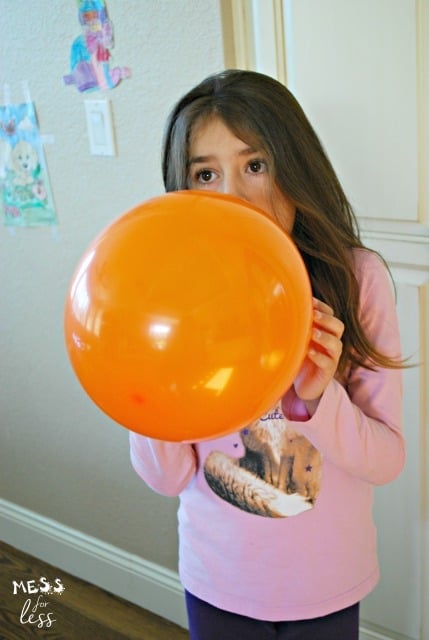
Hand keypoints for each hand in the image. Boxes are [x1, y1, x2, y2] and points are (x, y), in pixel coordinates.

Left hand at [293, 298, 343, 412]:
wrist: (301, 385)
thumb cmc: (298, 358)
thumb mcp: (296, 340)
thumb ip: (293, 326)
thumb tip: (275, 306)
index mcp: (325, 332)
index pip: (330, 315)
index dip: (322, 307)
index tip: (310, 301)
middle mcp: (331, 343)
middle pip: (338, 326)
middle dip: (327, 319)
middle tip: (314, 315)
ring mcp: (331, 357)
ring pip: (336, 344)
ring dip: (325, 337)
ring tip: (313, 333)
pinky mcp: (327, 372)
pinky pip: (328, 363)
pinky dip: (319, 357)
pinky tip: (309, 352)